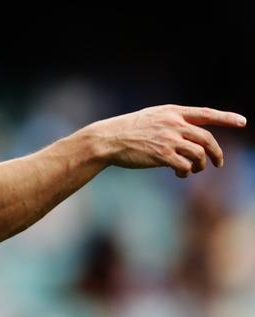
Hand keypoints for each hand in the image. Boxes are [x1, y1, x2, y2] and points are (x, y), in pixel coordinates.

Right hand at [85, 104, 246, 177]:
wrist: (108, 139)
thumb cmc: (126, 130)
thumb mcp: (151, 118)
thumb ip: (170, 122)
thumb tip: (188, 136)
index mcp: (171, 112)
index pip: (205, 114)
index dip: (226, 118)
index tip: (242, 122)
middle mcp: (173, 124)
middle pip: (207, 139)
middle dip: (216, 153)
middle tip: (218, 163)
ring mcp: (168, 140)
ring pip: (199, 154)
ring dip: (200, 165)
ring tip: (191, 170)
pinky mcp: (162, 155)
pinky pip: (185, 166)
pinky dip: (186, 171)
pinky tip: (179, 173)